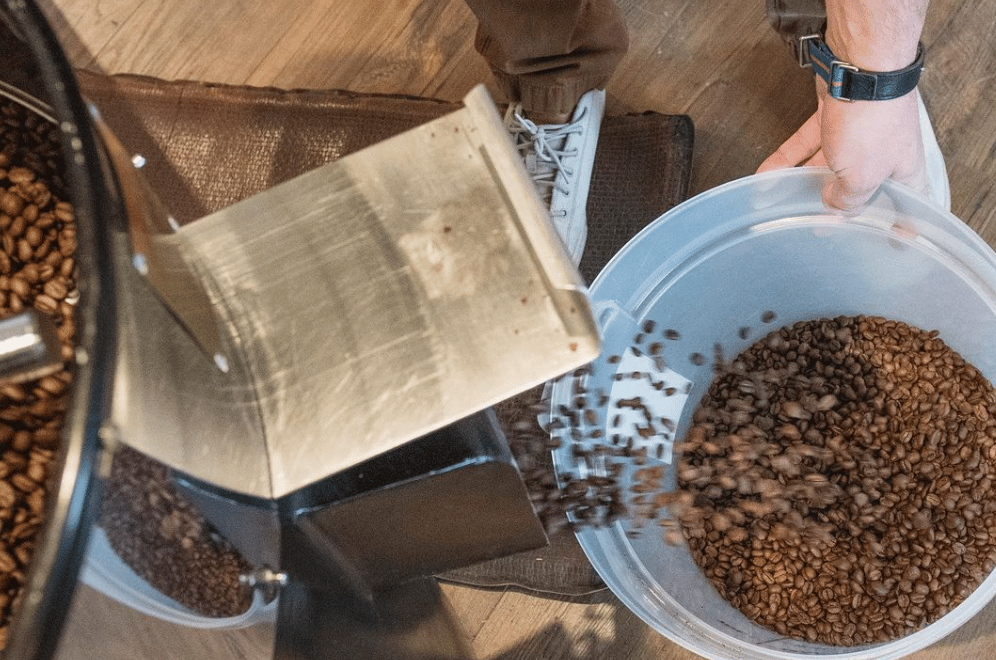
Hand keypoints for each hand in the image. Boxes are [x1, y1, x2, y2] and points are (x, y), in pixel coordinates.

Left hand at [757, 83, 927, 213]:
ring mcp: (857, 133)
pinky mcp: (832, 116)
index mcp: (903, 172)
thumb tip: (834, 206)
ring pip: (827, 166)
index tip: (893, 244)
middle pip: (860, 187)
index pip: (908, 205)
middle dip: (838, 207)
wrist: (860, 66)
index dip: (901, 225)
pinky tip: (764, 176)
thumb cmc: (873, 122)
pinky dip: (785, 160)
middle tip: (818, 228)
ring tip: (779, 204)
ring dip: (801, 183)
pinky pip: (806, 144)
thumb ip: (848, 200)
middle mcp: (883, 153)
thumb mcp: (862, 177)